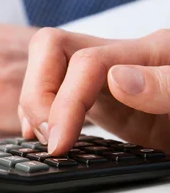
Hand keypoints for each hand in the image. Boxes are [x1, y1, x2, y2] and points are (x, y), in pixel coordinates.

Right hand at [19, 28, 169, 153]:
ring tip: (48, 139)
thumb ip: (168, 85)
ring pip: (47, 65)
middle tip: (50, 138)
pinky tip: (49, 133)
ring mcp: (108, 76)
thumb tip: (117, 80)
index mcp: (150, 51)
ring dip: (35, 102)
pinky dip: (42, 110)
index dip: (64, 101)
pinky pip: (57, 89)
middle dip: (38, 93)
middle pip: (52, 48)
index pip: (87, 62)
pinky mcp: (102, 98)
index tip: (61, 143)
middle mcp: (121, 57)